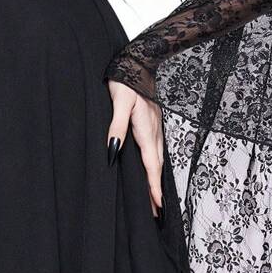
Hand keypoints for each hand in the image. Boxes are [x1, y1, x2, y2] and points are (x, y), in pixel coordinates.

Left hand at [106, 79, 163, 217]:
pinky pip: (156, 148)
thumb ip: (116, 128)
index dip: (153, 187)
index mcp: (146, 129)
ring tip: (155, 196)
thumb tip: (113, 153)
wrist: (139, 60)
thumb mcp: (119, 103)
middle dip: (156, 189)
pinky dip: (156, 163)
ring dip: (156, 178)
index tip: (157, 206)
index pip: (151, 165)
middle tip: (157, 212)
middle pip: (156, 166)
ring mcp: (156, 126)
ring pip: (158, 158)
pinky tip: (152, 166)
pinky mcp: (154, 121)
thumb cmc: (126, 81)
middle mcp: (154, 131)